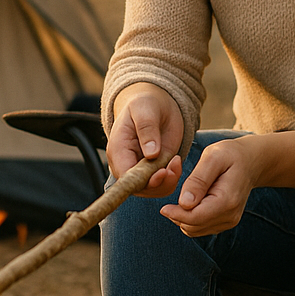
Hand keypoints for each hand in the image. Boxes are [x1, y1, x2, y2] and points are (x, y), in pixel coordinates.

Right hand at [107, 83, 184, 197]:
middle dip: (158, 183)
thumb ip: (147, 129)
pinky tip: (176, 163)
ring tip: (176, 162)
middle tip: (174, 167)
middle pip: (137, 188)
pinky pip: (161, 186)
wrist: (155, 104)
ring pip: (151, 191)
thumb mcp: (145, 109)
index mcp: (118, 149)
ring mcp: (139, 170)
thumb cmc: (146, 103)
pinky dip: (172, 180)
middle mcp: (125, 164)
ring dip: (167, 182)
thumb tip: (151, 153)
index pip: (124, 176)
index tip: (162, 172)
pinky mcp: (153, 172)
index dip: (142, 180)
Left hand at [160, 134, 263, 236]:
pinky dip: (190, 219)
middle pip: (193, 226)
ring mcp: (229, 221)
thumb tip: (184, 203)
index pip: (195, 218)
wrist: (250, 161)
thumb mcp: (212, 157)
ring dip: (182, 218)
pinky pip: (201, 227)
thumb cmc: (230, 155)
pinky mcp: (225, 221)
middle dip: (177, 216)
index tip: (163, 206)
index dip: (175, 214)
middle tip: (169, 199)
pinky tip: (190, 203)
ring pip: (195, 230)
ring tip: (181, 198)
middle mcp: (230, 215)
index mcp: (227, 200)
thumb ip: (198, 180)